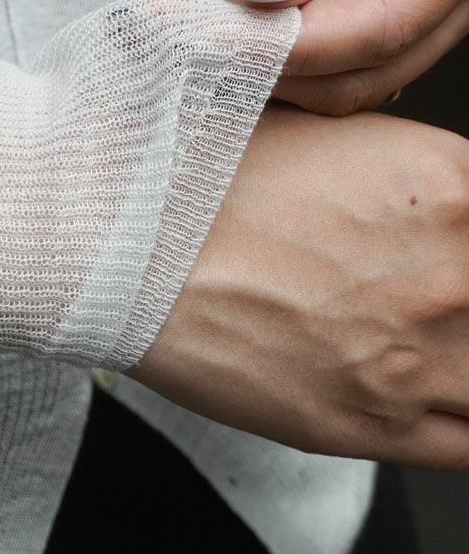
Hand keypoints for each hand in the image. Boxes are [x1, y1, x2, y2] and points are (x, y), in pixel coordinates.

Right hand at [126, 102, 468, 469]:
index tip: (455, 259)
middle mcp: (456, 272)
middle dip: (464, 294)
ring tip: (413, 339)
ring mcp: (420, 357)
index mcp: (452, 182)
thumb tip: (432, 195)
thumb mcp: (324, 127)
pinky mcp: (376, 426)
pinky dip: (462, 421)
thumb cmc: (198, 173)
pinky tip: (428, 395)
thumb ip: (408, 167)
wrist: (120, 240)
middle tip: (420, 294)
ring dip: (467, 361)